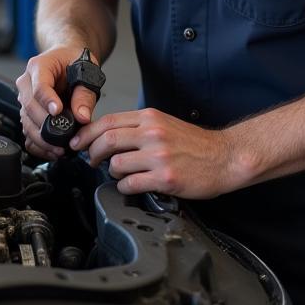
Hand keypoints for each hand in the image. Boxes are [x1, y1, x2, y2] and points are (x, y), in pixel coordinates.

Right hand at [17, 45, 101, 159]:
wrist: (65, 59)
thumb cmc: (73, 61)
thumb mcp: (86, 71)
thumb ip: (84, 93)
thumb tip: (82, 116)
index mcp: (39, 66)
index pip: (39, 86)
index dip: (48, 100)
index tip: (57, 112)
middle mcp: (27, 82)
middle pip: (29, 105)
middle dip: (45, 125)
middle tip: (63, 138)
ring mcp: (24, 97)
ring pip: (25, 121)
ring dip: (41, 138)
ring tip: (59, 149)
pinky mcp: (27, 112)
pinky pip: (26, 130)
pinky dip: (37, 143)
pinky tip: (51, 150)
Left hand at [70, 107, 248, 198]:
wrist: (225, 157)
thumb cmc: (195, 143)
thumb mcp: (163, 123)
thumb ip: (137, 127)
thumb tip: (108, 135)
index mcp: (149, 118)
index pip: (107, 121)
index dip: (87, 133)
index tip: (79, 142)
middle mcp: (152, 133)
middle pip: (107, 140)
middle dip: (92, 152)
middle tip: (90, 160)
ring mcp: (158, 156)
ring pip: (116, 163)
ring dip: (111, 172)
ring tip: (119, 174)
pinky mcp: (165, 178)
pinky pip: (131, 183)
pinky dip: (125, 186)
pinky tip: (131, 185)